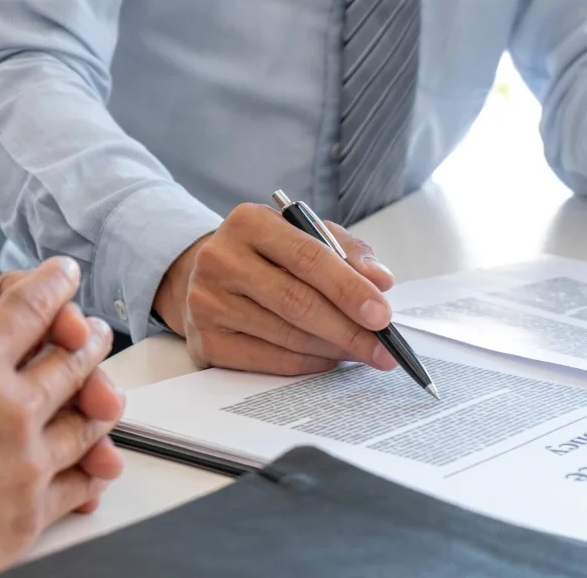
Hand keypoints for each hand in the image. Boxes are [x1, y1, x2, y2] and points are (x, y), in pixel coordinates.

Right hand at [0, 264, 123, 513]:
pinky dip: (94, 466)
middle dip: (87, 338)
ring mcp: (28, 462)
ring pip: (86, 421)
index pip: (29, 308)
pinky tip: (99, 461)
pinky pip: (80, 482)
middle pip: (71, 360)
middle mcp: (12, 409)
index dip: (52, 284)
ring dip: (99, 398)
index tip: (65, 274)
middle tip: (94, 331)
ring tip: (105, 391)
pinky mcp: (30, 512)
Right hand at [154, 204, 398, 375]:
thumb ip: (346, 252)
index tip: (382, 315)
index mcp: (249, 223)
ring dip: (334, 349)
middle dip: (350, 329)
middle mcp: (221, 260)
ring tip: (363, 353)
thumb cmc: (265, 255)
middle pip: (298, 302)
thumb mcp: (303, 236)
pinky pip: (269, 361)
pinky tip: (329, 359)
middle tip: (384, 349)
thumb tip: (381, 280)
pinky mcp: (205, 341)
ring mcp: (207, 303)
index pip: (309, 258)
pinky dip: (308, 364)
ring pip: (287, 336)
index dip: (350, 289)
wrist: (203, 275)